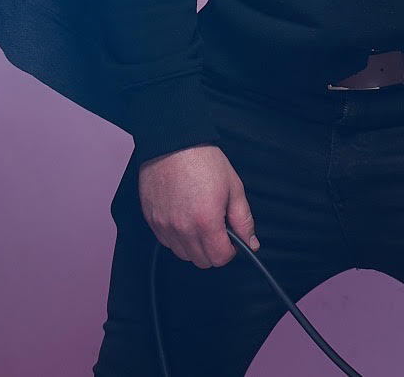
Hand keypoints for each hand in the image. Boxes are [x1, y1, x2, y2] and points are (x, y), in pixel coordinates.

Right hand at [137, 144, 256, 267]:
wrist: (173, 143)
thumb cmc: (203, 160)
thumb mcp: (234, 187)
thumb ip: (244, 220)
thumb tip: (251, 242)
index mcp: (206, 221)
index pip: (220, 258)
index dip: (230, 251)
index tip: (232, 240)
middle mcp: (182, 228)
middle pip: (202, 261)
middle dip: (214, 250)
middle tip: (218, 229)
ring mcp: (164, 226)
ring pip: (184, 254)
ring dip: (195, 246)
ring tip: (201, 221)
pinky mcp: (152, 221)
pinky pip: (168, 242)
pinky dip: (178, 238)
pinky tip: (185, 218)